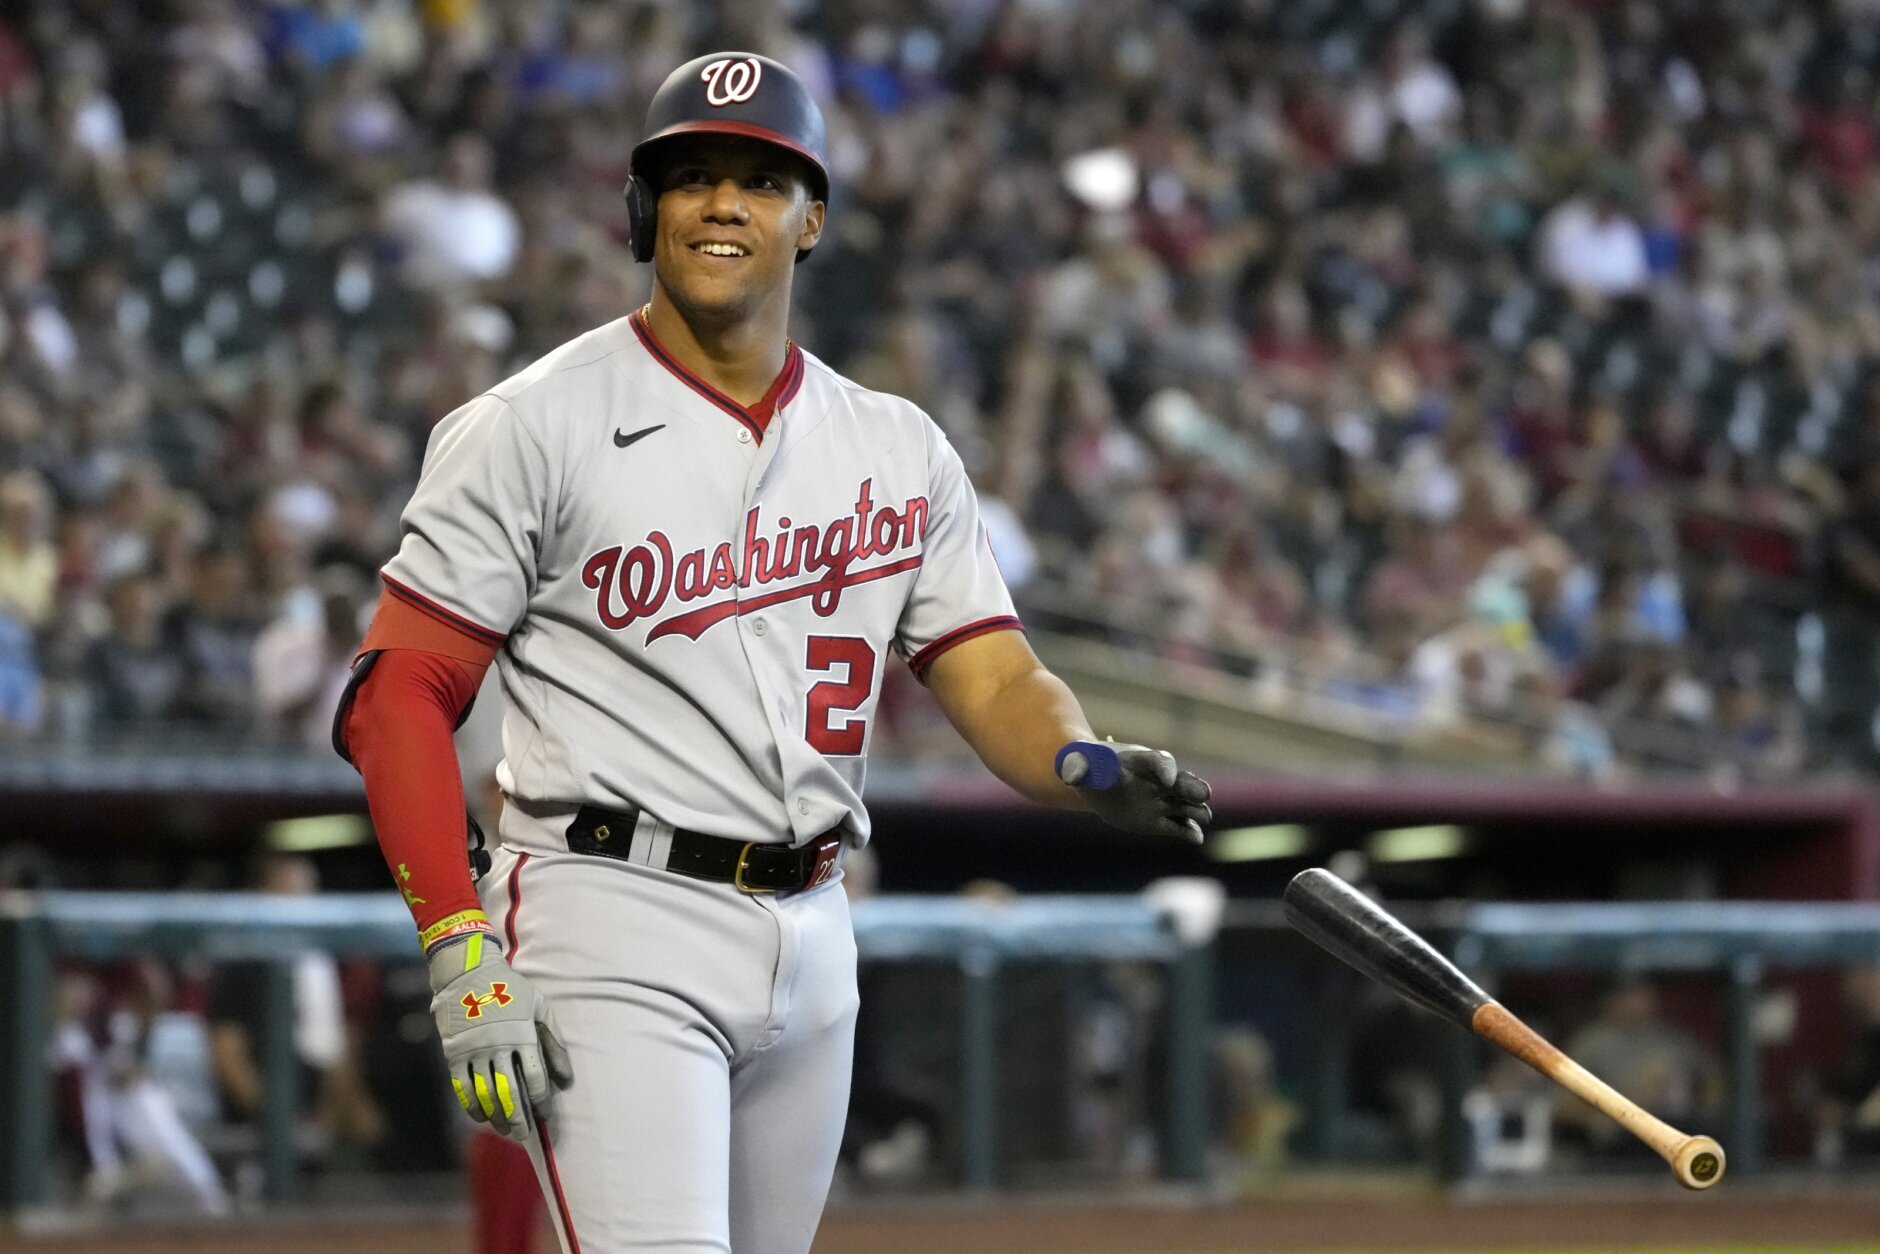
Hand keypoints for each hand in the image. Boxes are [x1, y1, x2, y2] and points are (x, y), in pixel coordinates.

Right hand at [426, 932, 573, 1139]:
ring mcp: (474, 1052)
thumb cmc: (511, 990)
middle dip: (519, 1117)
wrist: (468, 973)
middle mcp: (497, 1047)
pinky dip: (472, 1106)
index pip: (534, 1077)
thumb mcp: (539, 1007)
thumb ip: (554, 1041)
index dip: (541, 1100)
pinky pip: (463, 1088)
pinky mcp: (454, 1054)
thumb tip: (566, 1079)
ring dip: (496, 1116)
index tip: (546, 1114)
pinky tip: (482, 1117)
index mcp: (521, 1035)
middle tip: (525, 1135)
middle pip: (510, 1092)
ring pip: (485, 1094)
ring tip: (506, 1131)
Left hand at [1056, 740, 1211, 843]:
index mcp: (1141, 761)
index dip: (1166, 769)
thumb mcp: (1078, 763)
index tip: (1167, 780)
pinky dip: (1188, 832)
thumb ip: (1077, 767)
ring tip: (1203, 817)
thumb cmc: (1087, 766)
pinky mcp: (1159, 820)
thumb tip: (1071, 776)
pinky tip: (1196, 838)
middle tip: (1203, 795)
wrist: (1092, 780)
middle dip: (1193, 786)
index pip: (1160, 761)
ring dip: (1196, 810)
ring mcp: (1161, 800)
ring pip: (1185, 805)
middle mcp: (1157, 780)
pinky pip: (1177, 826)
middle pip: (1182, 782)